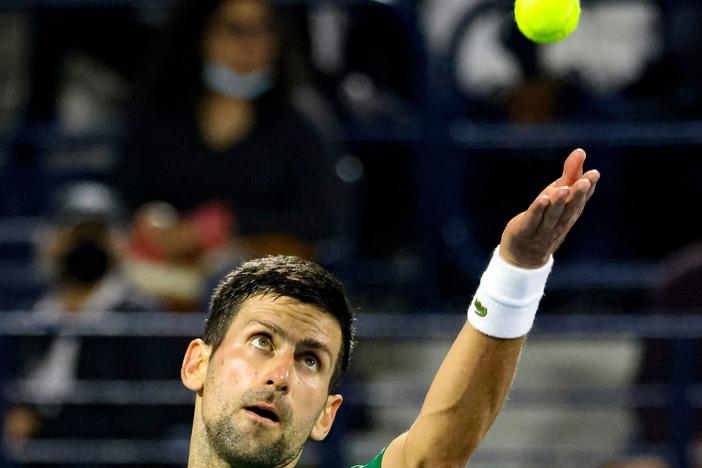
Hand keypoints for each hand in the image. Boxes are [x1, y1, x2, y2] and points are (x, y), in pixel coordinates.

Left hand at [499, 148, 599, 267]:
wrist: (524, 256)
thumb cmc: (544, 219)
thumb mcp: (556, 195)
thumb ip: (570, 174)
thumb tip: (581, 151)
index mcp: (570, 215)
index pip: (581, 201)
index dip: (588, 188)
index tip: (594, 173)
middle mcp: (560, 223)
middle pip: (570, 209)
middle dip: (578, 195)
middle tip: (585, 180)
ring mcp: (542, 230)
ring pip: (552, 216)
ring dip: (558, 203)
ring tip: (564, 188)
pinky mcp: (524, 232)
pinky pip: (532, 221)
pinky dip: (538, 211)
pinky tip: (542, 199)